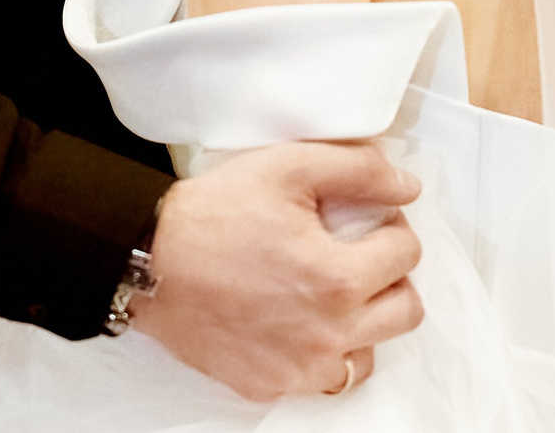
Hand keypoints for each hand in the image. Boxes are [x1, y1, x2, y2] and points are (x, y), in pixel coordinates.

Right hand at [131, 141, 423, 400]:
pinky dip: (324, 353)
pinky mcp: (269, 386)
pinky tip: (302, 323)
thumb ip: (358, 171)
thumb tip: (407, 187)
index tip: (368, 219)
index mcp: (337, 278)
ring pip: (370, 355)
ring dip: (363, 322)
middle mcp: (327, 334)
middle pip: (404, 311)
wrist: (147, 260)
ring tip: (331, 293)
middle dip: (390, 275)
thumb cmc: (212, 213)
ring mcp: (298, 368)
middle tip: (358, 255)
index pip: (407, 254)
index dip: (393, 225)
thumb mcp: (288, 168)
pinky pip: (323, 380)